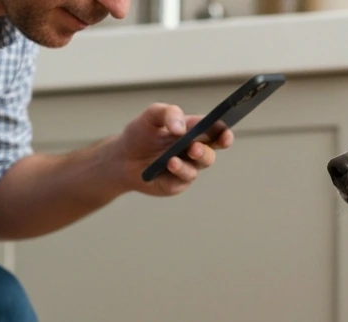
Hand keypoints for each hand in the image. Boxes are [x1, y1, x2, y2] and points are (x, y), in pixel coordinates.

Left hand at [110, 103, 234, 196]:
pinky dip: (178, 171)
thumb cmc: (140, 134)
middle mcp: (194, 149)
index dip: (224, 132)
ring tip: (174, 159)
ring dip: (189, 162)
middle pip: (211, 151)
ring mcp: (187, 167)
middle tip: (194, 148)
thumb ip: (168, 113)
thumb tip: (181, 128)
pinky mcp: (177, 183)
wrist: (123, 158)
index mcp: (194, 130)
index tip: (225, 133)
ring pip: (199, 166)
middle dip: (207, 150)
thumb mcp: (151, 115)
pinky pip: (183, 179)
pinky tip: (169, 165)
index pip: (215, 131)